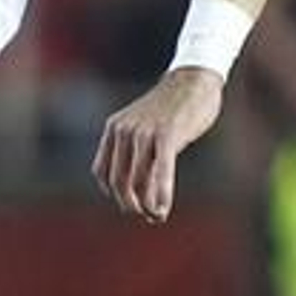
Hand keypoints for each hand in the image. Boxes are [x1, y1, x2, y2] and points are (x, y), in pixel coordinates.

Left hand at [91, 67, 223, 223]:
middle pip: (118, 181)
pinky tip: (164, 208)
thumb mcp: (146, 127)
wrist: (193, 80)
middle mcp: (124, 131)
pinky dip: (161, 194)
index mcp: (114, 128)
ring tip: (158, 215)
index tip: (132, 204)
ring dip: (147, 205)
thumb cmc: (171, 108)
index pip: (102, 172)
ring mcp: (144, 132)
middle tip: (147, 215)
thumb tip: (141, 187)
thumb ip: (138, 151)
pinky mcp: (167, 135)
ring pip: (137, 180)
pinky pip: (160, 171)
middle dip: (130, 204)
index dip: (114, 193)